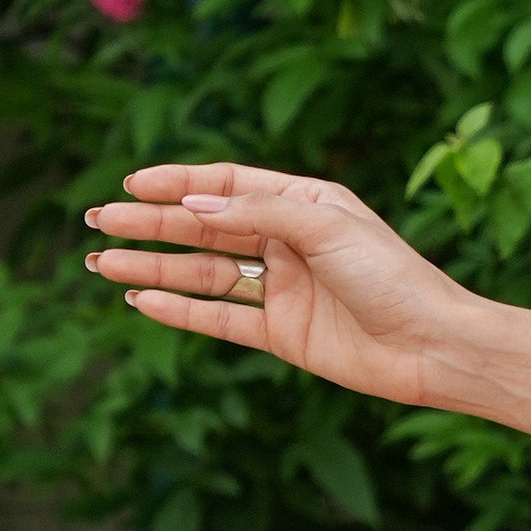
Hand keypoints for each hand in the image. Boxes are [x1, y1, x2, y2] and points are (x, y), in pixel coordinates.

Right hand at [85, 160, 491, 411]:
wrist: (434, 346)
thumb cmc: (393, 277)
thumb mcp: (326, 228)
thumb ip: (258, 215)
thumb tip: (193, 207)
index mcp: (304, 204)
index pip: (225, 186)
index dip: (177, 184)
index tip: (132, 185)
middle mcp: (289, 242)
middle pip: (203, 229)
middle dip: (149, 224)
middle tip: (96, 221)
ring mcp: (282, 289)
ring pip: (203, 274)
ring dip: (152, 268)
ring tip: (101, 263)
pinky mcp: (282, 334)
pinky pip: (219, 317)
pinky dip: (180, 310)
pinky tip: (139, 300)